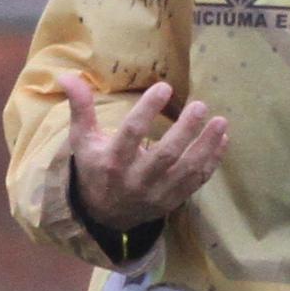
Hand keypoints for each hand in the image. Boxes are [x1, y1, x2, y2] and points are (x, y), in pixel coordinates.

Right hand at [58, 73, 229, 230]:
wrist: (104, 215)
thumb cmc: (95, 168)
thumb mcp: (83, 140)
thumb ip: (80, 108)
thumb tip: (67, 75)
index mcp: (111, 161)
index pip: (131, 133)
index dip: (147, 110)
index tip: (164, 87)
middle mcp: (135, 179)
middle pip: (165, 154)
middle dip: (185, 130)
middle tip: (200, 105)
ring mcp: (157, 193)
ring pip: (187, 170)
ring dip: (206, 145)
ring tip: (221, 121)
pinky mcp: (173, 200)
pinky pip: (197, 181)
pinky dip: (212, 161)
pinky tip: (222, 139)